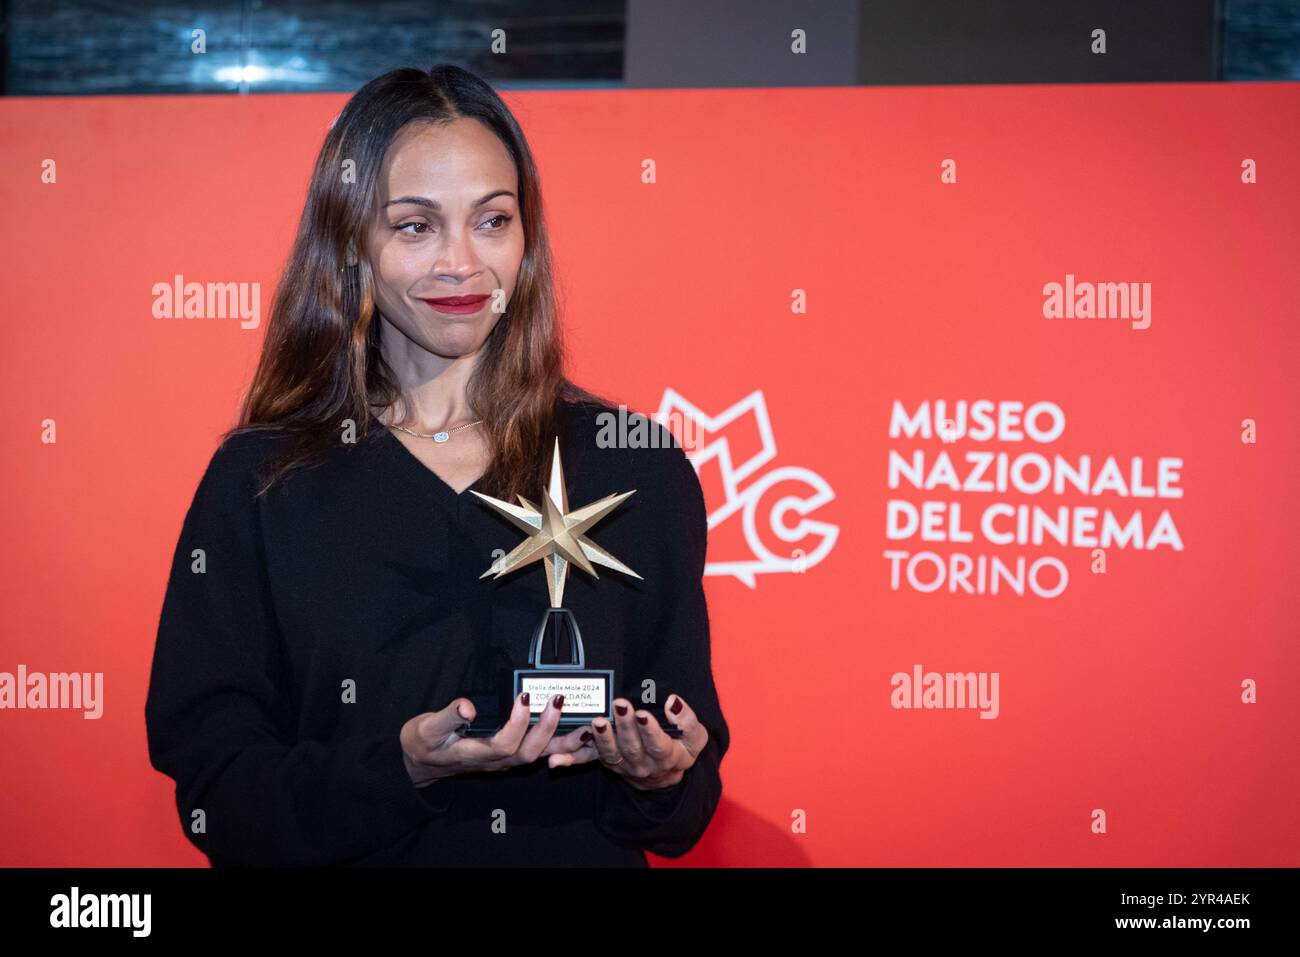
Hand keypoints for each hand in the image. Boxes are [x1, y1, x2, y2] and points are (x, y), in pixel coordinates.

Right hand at [400, 691, 590, 786]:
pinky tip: (576, 730)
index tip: (524, 696)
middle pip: (528, 752)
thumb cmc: (423, 742)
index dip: (517, 723)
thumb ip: (447, 716)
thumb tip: (467, 705)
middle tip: (559, 701)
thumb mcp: (426, 728)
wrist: (423, 762)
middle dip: (547, 728)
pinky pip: (538, 751)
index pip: (503, 744)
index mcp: (473, 754)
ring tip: (586, 725)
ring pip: (538, 755)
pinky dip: (559, 743)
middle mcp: (494, 761)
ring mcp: (504, 760)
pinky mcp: (510, 754)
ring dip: (563, 742)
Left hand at [545, 694, 707, 790]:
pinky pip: (588, 761)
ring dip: (601, 739)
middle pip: (632, 747)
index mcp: (666, 756)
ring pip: (609, 754)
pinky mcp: (606, 763)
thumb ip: (688, 721)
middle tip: (618, 707)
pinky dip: (570, 761)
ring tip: (596, 722)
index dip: (650, 730)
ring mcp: (622, 766)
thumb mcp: (695, 738)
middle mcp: (642, 765)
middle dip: (624, 726)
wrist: (665, 776)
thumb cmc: (680, 749)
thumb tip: (672, 702)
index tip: (643, 714)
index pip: (658, 744)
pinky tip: (554, 760)